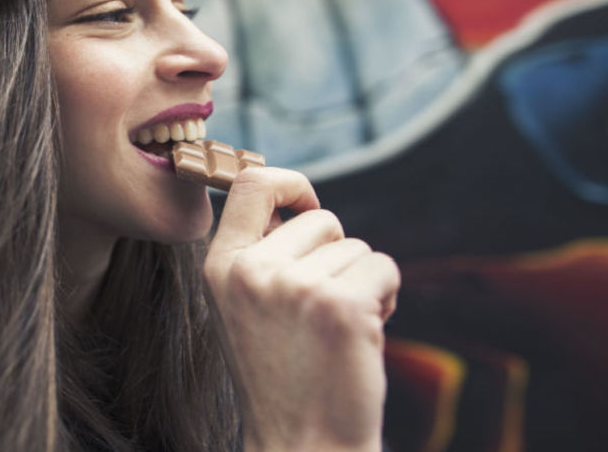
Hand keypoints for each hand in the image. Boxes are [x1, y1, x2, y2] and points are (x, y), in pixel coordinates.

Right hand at [203, 167, 399, 451]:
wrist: (302, 444)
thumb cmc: (285, 377)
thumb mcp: (249, 308)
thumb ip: (263, 255)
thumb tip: (298, 200)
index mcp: (221, 267)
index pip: (251, 183)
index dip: (290, 183)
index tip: (308, 206)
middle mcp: (251, 272)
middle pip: (321, 218)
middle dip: (337, 254)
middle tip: (324, 308)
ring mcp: (294, 287)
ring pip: (356, 247)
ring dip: (362, 283)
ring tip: (338, 332)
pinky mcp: (340, 305)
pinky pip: (384, 267)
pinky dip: (387, 298)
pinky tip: (362, 337)